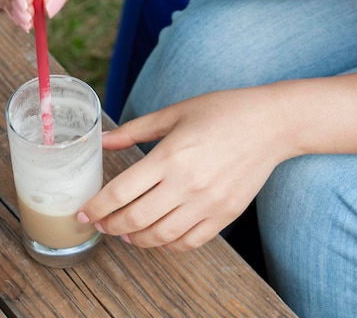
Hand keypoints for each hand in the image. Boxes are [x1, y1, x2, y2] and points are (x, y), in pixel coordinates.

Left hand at [79, 86, 293, 250]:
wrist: (272, 123)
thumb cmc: (221, 111)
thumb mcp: (174, 113)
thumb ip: (134, 130)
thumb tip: (102, 141)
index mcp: (169, 156)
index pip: (121, 192)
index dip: (97, 207)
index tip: (83, 213)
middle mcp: (187, 184)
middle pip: (136, 219)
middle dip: (110, 226)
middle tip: (100, 225)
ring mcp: (208, 203)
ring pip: (161, 236)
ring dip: (136, 240)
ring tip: (124, 233)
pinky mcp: (226, 214)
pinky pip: (191, 241)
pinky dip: (168, 245)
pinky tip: (158, 236)